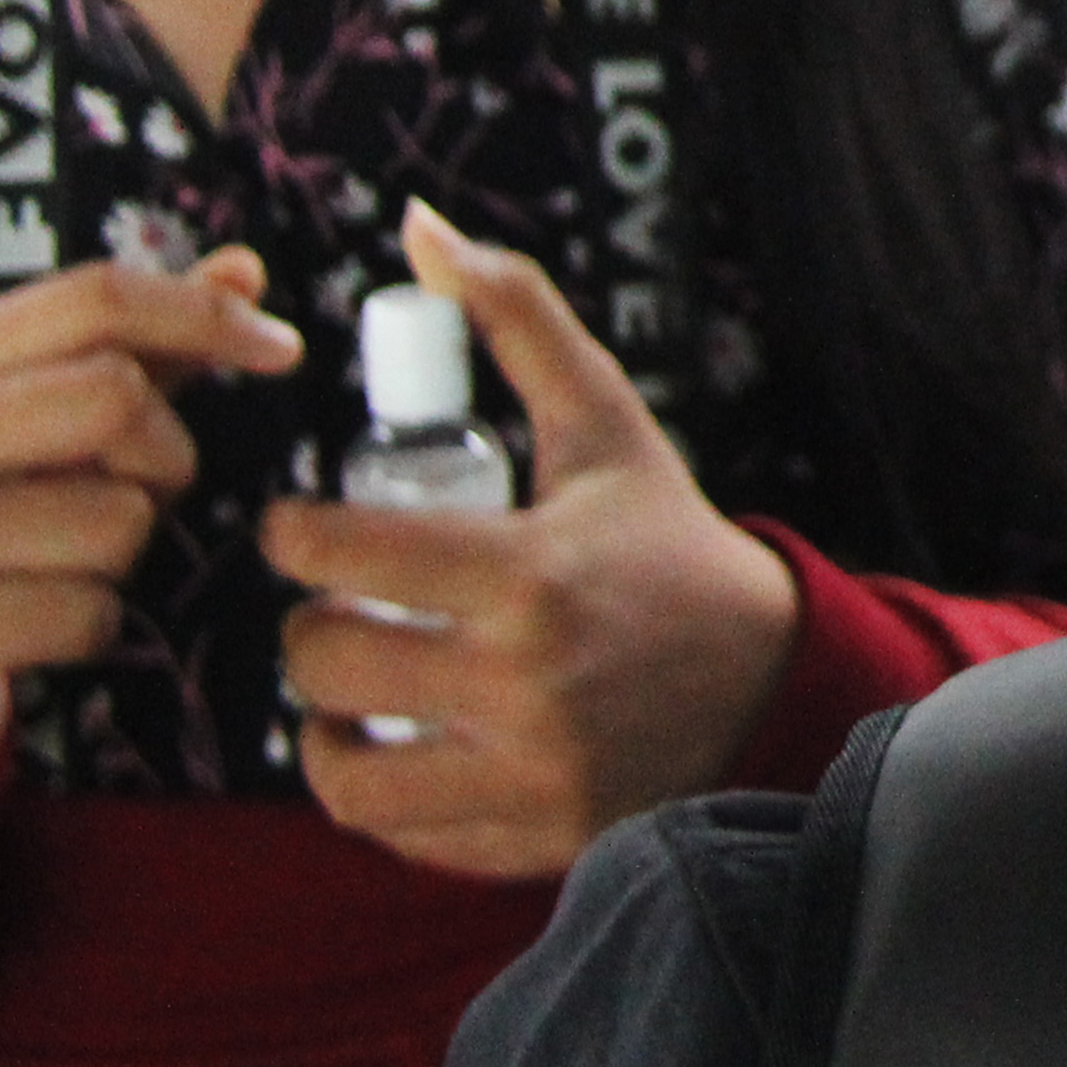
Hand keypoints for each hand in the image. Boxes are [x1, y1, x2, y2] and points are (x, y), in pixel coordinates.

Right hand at [0, 254, 303, 794]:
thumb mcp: (31, 412)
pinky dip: (91, 621)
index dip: (204, 314)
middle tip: (128, 488)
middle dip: (163, 452)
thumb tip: (245, 270)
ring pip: (120, 518)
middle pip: (118, 398)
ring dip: (123, 550)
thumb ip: (138, 343)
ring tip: (54, 558)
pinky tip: (30, 621)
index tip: (282, 347)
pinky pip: (93, 613)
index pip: (94, 297)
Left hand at [259, 203, 796, 877]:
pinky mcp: (529, 838)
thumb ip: (515, 320)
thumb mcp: (604, 425)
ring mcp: (527, 773)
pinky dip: (377, 792)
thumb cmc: (667, 542)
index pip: (336, 555)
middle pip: (322, 664)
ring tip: (346, 690)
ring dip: (324, 726)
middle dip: (312, 630)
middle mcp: (524, 682)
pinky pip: (399, 833)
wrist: (771, 678)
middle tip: (336, 609)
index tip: (306, 528)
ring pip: (341, 769)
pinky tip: (391, 747)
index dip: (295, 534)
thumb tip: (419, 228)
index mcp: (530, 574)